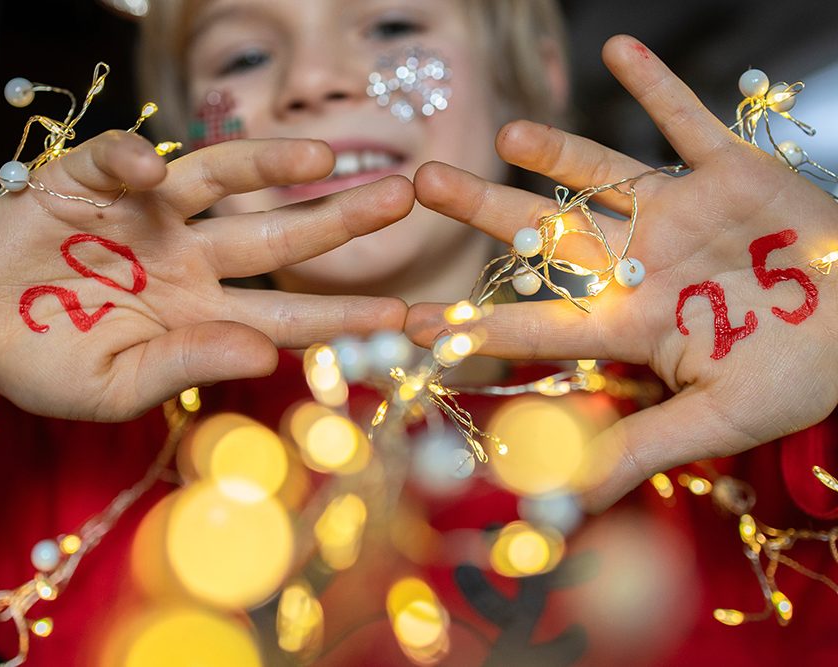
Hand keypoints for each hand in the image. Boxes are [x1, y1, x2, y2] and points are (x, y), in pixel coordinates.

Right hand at [0, 132, 412, 420]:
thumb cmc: (46, 364)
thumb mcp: (115, 387)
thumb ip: (185, 367)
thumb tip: (262, 356)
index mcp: (202, 315)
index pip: (287, 317)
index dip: (343, 316)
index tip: (402, 315)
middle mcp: (188, 258)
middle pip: (276, 236)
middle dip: (338, 218)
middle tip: (401, 198)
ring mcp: (145, 216)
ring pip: (217, 177)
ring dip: (267, 163)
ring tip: (321, 155)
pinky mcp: (89, 183)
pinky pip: (117, 162)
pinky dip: (132, 161)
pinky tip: (151, 170)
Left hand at [406, 35, 837, 509]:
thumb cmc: (797, 378)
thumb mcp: (716, 420)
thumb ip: (640, 449)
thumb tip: (567, 500)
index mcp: (631, 321)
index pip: (537, 321)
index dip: (475, 321)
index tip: (410, 321)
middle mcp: (640, 262)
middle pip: (547, 232)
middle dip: (485, 209)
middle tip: (422, 184)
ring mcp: (680, 215)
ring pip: (602, 174)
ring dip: (555, 147)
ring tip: (505, 127)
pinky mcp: (729, 174)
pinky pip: (687, 120)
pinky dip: (658, 84)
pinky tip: (620, 46)